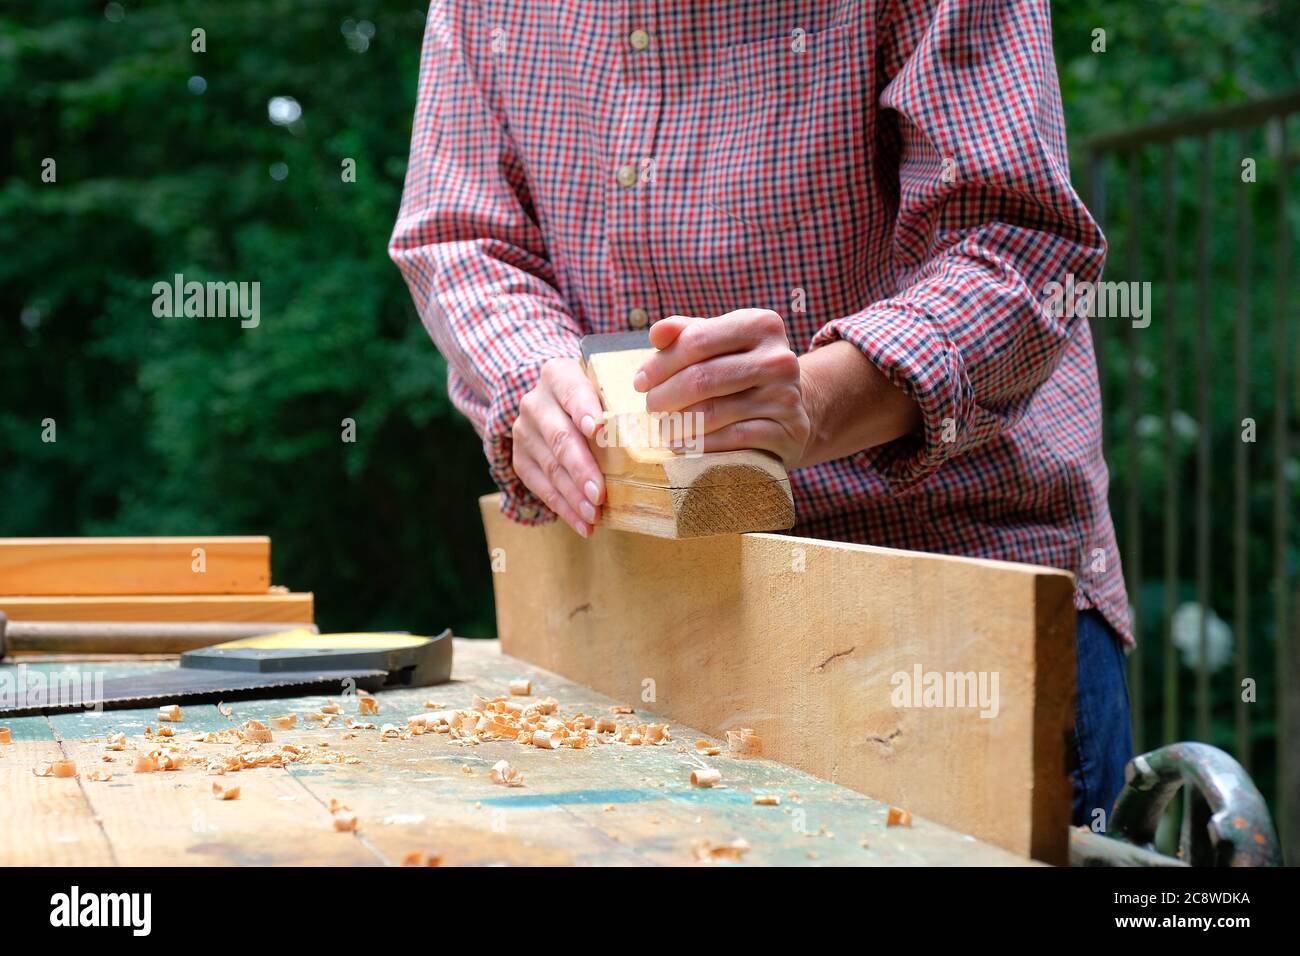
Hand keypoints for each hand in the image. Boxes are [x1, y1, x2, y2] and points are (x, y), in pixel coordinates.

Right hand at [511, 357, 604, 535]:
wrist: (554, 401)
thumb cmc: (594, 397)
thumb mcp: (604, 386)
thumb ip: (621, 400)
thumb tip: (663, 428)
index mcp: (558, 375)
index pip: (572, 391)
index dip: (584, 409)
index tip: (596, 429)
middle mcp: (535, 402)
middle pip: (560, 437)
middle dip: (581, 469)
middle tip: (599, 494)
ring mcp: (524, 432)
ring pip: (550, 467)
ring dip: (574, 496)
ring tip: (594, 515)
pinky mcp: (520, 458)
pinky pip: (540, 487)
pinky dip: (564, 508)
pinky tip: (583, 524)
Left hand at [633, 310, 811, 466]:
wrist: (792, 409)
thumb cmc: (741, 371)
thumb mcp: (719, 343)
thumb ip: (686, 333)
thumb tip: (656, 334)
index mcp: (760, 324)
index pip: (696, 340)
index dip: (660, 364)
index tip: (640, 382)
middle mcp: (778, 358)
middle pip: (701, 378)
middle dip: (664, 396)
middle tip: (650, 408)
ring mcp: (786, 396)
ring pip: (712, 412)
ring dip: (677, 425)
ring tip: (663, 429)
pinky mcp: (788, 432)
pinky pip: (731, 439)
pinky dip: (700, 445)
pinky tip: (683, 446)